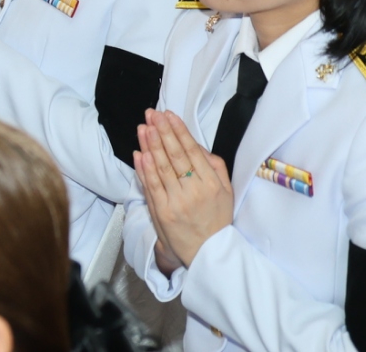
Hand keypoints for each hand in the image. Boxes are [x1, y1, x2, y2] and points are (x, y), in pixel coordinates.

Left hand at [135, 109, 235, 269]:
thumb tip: (195, 144)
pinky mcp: (162, 211)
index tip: (169, 115)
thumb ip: (214, 166)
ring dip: (151, 144)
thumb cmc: (216, 218)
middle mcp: (195, 190)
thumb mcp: (226, 191)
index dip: (179, 131)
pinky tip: (140, 152)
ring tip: (144, 127)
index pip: (192, 151)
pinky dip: (144, 168)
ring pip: (161, 167)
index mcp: (212, 183)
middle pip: (175, 155)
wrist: (208, 252)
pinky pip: (152, 185)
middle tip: (152, 114)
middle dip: (162, 131)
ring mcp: (177, 201)